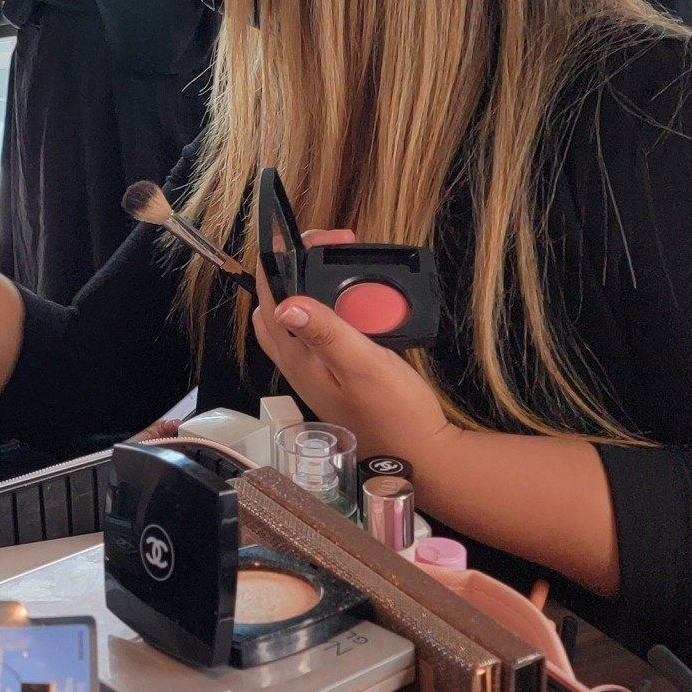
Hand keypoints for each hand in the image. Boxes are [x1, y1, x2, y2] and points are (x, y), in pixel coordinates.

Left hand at [251, 227, 463, 486]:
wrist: (420, 454)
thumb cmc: (394, 414)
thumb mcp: (362, 365)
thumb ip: (326, 332)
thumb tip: (286, 303)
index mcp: (296, 357)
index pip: (270, 294)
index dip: (282, 258)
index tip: (311, 238)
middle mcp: (297, 362)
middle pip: (277, 301)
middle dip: (294, 266)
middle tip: (331, 247)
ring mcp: (315, 368)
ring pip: (297, 315)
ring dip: (312, 285)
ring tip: (343, 265)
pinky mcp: (334, 373)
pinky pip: (321, 330)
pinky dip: (332, 307)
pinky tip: (355, 302)